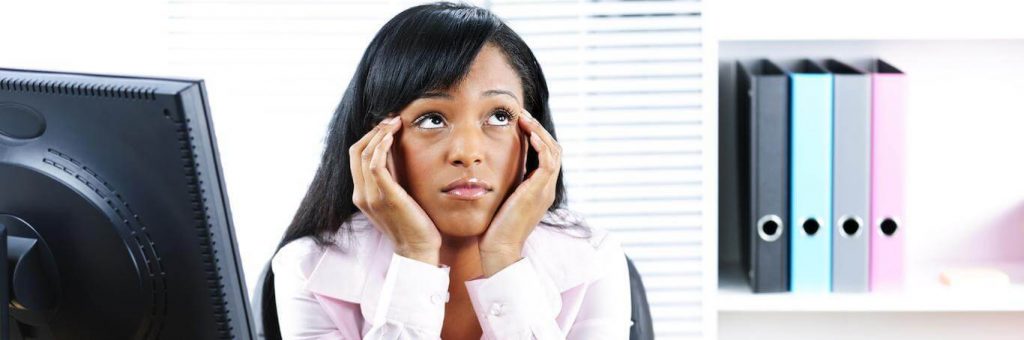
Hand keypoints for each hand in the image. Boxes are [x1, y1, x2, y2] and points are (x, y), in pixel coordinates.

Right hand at [350, 116, 441, 264]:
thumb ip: (391, 177)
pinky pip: (376, 165)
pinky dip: (382, 147)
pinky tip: (393, 137)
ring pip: (365, 154)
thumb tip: (394, 152)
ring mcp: (371, 197)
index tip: (387, 125)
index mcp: (361, 194)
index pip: (356, 156)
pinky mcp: (386, 197)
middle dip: (373, 131)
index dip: (369, 136)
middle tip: (392, 120)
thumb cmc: (412, 224)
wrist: (418, 250)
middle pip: (356, 151)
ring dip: (379, 134)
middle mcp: (361, 195)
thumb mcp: (397, 196)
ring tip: (395, 123)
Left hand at [479, 110, 561, 275]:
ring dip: (539, 131)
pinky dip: (540, 144)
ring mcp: (545, 190)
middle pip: (554, 149)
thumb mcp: (501, 198)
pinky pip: (548, 161)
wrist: (499, 249)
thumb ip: (503, 183)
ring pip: (554, 151)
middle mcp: (546, 188)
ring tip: (524, 118)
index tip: (519, 123)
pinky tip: (528, 134)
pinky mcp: (539, 192)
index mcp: (539, 189)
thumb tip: (490, 167)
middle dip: (539, 129)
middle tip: (522, 115)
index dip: (536, 136)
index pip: (546, 155)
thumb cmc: (494, 228)